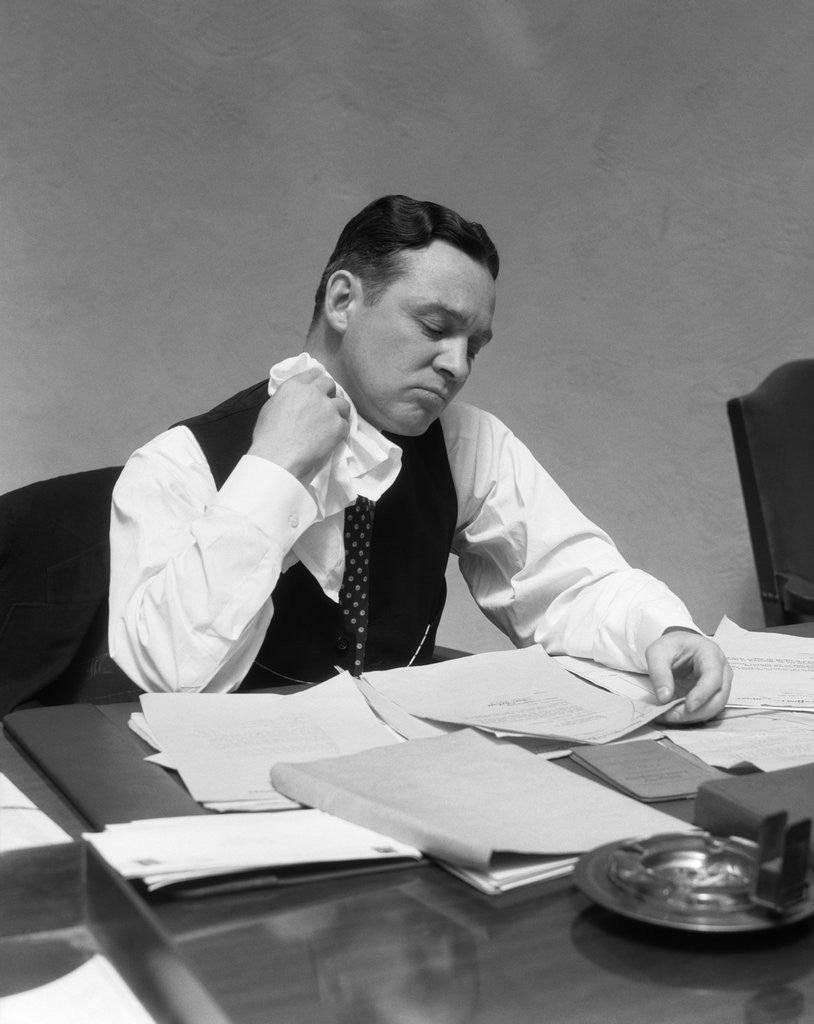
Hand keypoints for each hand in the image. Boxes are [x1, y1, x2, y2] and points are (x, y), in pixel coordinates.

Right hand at [249, 367, 350, 482]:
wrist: (279, 457)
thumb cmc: (268, 437)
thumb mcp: (270, 408)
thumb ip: (286, 398)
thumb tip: (293, 400)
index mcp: (294, 386)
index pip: (312, 374)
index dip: (317, 380)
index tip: (319, 387)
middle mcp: (313, 393)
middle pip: (330, 384)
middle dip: (330, 393)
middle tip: (326, 405)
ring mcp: (328, 408)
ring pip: (343, 404)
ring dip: (339, 412)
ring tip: (332, 423)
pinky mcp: (338, 425)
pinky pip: (345, 424)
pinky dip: (340, 431)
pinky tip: (333, 437)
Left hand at [645, 629, 732, 724]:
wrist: (678, 646)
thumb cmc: (671, 646)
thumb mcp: (657, 652)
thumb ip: (659, 673)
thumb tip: (664, 698)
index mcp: (711, 654)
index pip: (713, 677)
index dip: (702, 694)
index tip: (688, 707)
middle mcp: (722, 670)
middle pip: (719, 696)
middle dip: (697, 711)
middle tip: (672, 716)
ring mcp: (721, 684)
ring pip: (715, 707)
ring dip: (694, 716)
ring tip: (670, 716)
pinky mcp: (714, 695)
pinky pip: (708, 709)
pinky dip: (693, 716)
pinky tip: (676, 715)